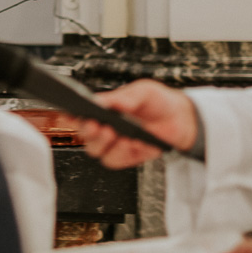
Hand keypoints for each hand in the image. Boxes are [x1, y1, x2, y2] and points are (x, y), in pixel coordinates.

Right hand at [78, 79, 197, 168]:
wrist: (181, 119)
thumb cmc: (158, 102)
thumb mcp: (143, 92)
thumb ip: (124, 97)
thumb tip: (103, 101)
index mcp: (103, 110)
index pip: (79, 114)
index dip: (70, 116)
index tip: (71, 114)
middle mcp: (105, 128)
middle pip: (84, 136)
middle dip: (88, 132)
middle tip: (97, 126)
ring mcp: (115, 144)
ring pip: (96, 152)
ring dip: (105, 144)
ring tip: (116, 135)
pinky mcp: (127, 157)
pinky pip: (116, 160)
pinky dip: (125, 153)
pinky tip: (135, 143)